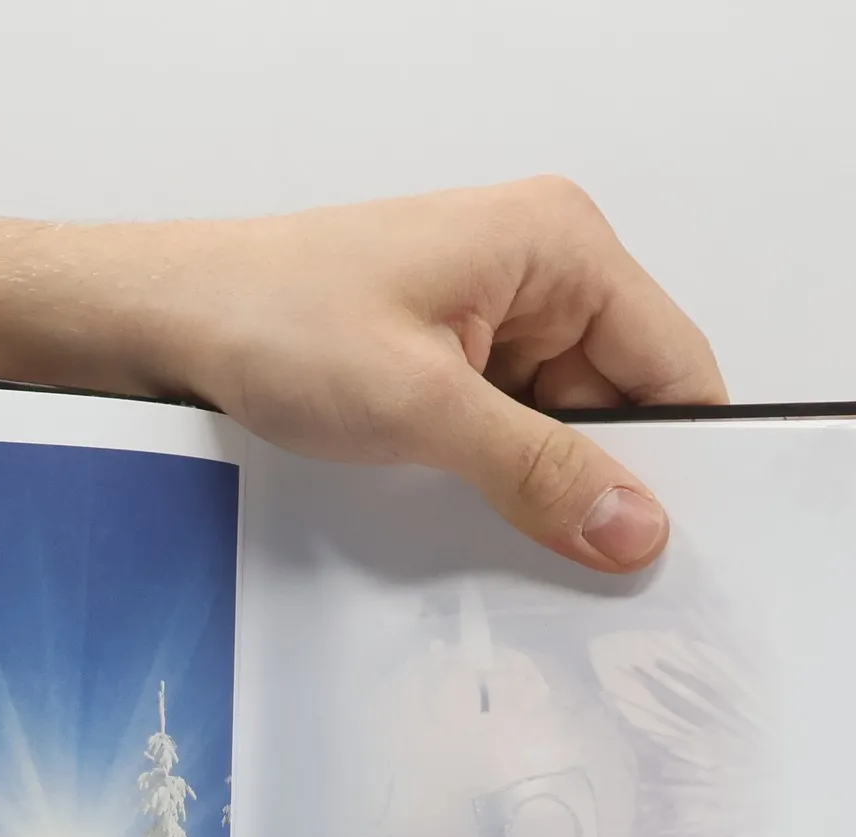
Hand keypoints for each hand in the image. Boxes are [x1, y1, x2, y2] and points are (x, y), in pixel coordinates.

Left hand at [145, 177, 724, 572]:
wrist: (169, 323)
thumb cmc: (274, 320)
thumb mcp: (422, 407)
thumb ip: (538, 472)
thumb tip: (635, 526)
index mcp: (559, 246)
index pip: (676, 366)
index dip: (685, 461)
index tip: (676, 548)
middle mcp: (540, 274)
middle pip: (626, 406)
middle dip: (608, 486)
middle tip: (595, 571)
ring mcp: (496, 319)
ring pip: (567, 431)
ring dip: (546, 490)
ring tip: (514, 540)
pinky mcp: (455, 362)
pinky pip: (513, 436)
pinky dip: (504, 483)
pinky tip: (479, 519)